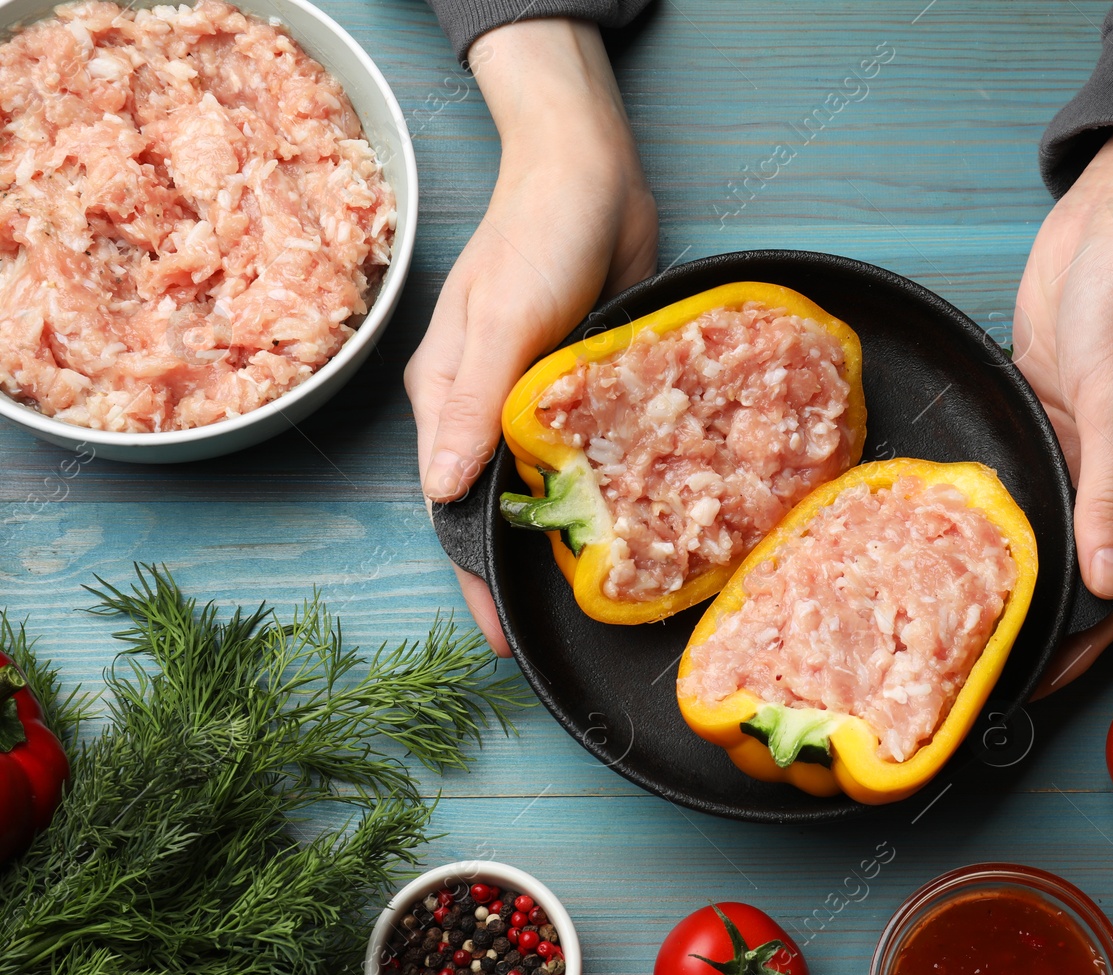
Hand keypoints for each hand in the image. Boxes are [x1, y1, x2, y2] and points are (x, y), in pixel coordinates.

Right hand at [406, 18, 657, 654]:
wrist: (593, 171)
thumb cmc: (537, 234)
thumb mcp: (503, 317)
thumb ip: (472, 402)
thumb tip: (440, 489)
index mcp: (448, 400)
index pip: (452, 509)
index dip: (474, 578)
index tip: (505, 640)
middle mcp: (487, 410)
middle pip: (498, 509)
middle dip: (522, 572)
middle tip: (565, 634)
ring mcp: (538, 400)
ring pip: (549, 486)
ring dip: (571, 535)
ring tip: (611, 593)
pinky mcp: (587, 387)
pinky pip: (595, 452)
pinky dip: (611, 489)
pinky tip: (646, 522)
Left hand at [1012, 129, 1112, 695]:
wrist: (1112, 228)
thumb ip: (1112, 494)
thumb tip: (1109, 584)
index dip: (1087, 640)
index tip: (1041, 681)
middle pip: (1087, 572)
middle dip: (1048, 619)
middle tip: (986, 665)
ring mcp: (1085, 457)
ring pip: (1053, 535)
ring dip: (1020, 574)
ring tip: (965, 622)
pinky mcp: (1050, 428)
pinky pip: (1028, 490)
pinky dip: (1004, 520)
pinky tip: (963, 550)